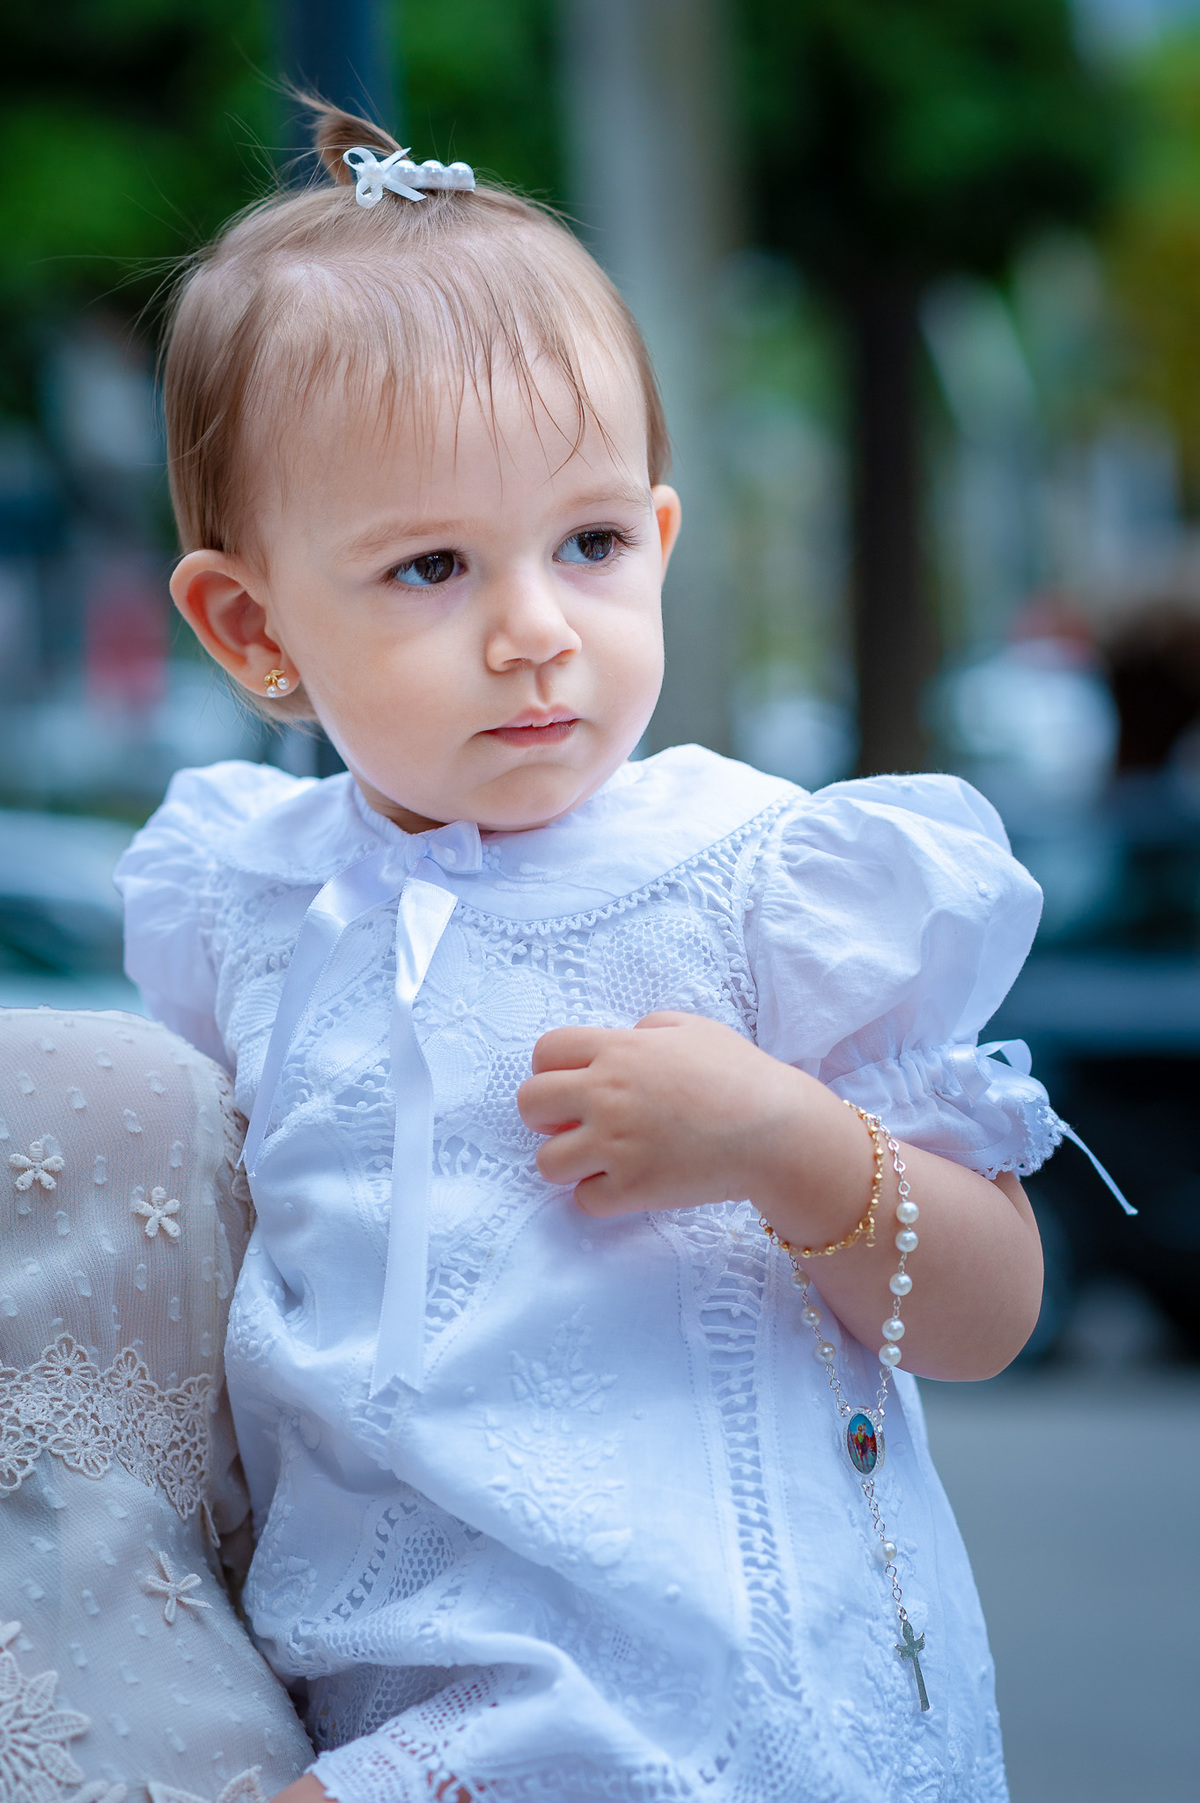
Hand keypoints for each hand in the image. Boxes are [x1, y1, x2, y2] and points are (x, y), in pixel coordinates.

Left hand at [517, 1011, 805, 1215]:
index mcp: (619, 1051)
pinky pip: (583, 1201)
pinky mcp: (633, 1188)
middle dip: (544, 1115)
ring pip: (547, 1161)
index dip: (550, 1068)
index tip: (569, 1085)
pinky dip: (599, 1196)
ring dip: (567, 1162)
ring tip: (598, 1160)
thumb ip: (648, 1029)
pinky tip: (625, 1184)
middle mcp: (607, 1094)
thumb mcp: (694, 1029)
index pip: (546, 1051)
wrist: (777, 1131)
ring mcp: (617, 1144)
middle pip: (529, 1103)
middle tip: (573, 1123)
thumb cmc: (741, 1075)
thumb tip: (625, 1039)